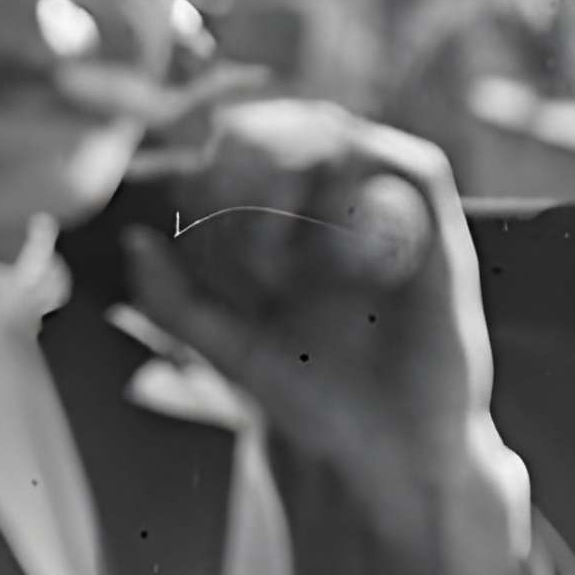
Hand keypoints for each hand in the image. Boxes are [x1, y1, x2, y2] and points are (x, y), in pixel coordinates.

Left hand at [123, 101, 536, 574]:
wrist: (387, 450)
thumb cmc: (311, 390)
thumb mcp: (226, 345)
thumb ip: (174, 300)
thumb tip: (134, 240)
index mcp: (276, 208)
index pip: (226, 140)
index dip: (202, 185)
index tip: (208, 262)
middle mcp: (329, 189)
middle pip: (263, 124)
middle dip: (233, 191)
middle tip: (244, 272)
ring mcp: (385, 200)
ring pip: (324, 129)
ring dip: (282, 197)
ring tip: (275, 276)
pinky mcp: (440, 226)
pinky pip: (406, 169)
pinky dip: (360, 207)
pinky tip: (342, 266)